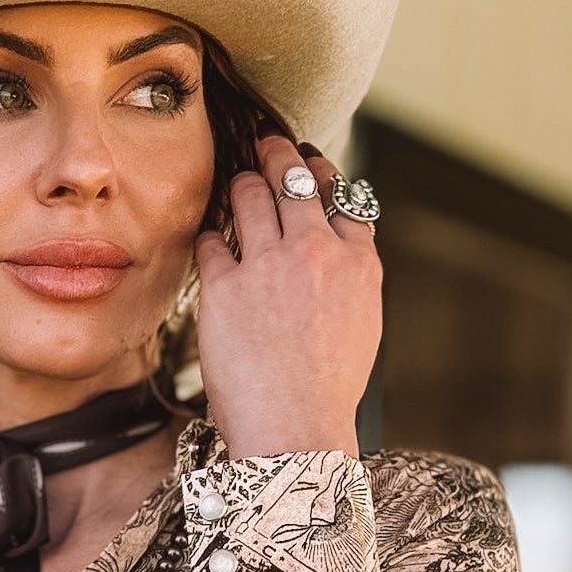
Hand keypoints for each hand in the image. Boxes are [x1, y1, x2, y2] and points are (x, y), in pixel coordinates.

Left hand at [194, 134, 381, 460]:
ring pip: (249, 194)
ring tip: (236, 182)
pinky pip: (209, 240)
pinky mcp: (224, 286)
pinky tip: (209, 242)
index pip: (342, 195)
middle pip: (294, 179)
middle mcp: (316, 253)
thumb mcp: (362, 324)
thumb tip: (335, 242)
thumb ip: (351, 274)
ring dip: (241, 184)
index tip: (309, 162)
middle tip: (266, 142)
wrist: (295, 430)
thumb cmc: (327, 391)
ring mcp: (268, 265)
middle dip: (277, 154)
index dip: (323, 172)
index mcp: (358, 263)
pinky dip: (210, 237)